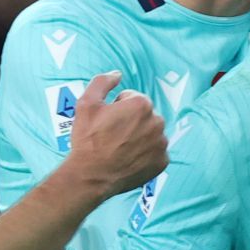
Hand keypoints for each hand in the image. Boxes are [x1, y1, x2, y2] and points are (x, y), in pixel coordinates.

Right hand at [65, 71, 167, 198]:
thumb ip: (102, 82)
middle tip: (113, 136)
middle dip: (131, 121)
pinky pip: (156, 152)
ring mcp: (161, 144)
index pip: (132, 98)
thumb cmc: (88, 139)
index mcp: (142, 105)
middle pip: (145, 115)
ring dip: (140, 137)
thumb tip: (117, 74)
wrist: (91, 175)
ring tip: (120, 148)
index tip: (108, 121)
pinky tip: (129, 159)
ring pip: (151, 133)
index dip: (117, 108)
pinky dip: (145, 154)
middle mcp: (157, 122)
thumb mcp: (86, 103)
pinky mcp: (162, 162)